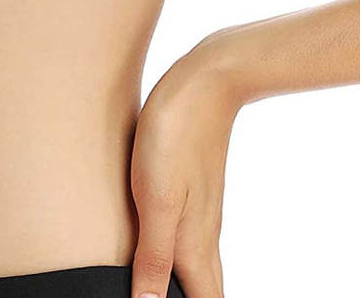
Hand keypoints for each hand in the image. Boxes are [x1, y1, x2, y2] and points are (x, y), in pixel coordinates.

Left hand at [129, 36, 244, 297]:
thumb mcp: (156, 197)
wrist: (206, 82)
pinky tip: (167, 251)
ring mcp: (202, 208)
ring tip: (167, 293)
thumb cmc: (175, 135)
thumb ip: (153, 255)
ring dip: (189, 288)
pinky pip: (193, 238)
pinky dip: (182, 259)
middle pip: (205, 290)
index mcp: (194, 243)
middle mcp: (203, 232)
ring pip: (199, 265)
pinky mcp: (195, 187)